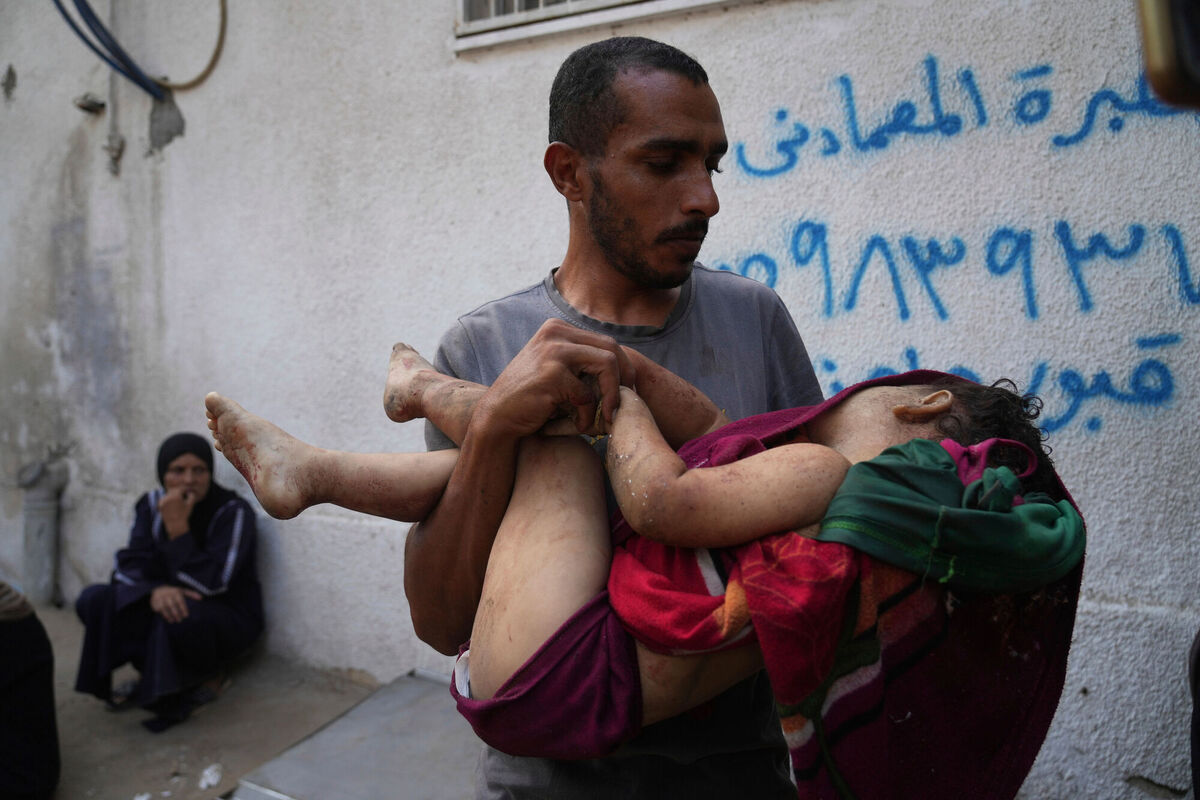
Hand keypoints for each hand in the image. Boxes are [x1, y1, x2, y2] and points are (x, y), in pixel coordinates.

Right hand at [150, 585, 201, 622]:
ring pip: (164, 607)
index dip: (183, 608)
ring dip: (168, 615)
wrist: (158, 588)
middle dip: (176, 613)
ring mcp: (159, 597)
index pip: (180, 601)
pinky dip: (161, 614)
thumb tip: (201, 598)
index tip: (186, 616)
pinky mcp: (154, 601)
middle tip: (180, 620)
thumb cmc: (173, 591)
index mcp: (175, 591)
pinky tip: (166, 618)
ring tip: (173, 621)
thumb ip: (192, 594)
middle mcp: (167, 593)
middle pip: (171, 605)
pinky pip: (157, 608)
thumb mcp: (182, 591)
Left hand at [157, 487, 196, 537]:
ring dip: (174, 494)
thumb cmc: (184, 514)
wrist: (175, 524)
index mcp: (175, 496)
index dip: (185, 489)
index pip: (181, 488)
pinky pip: (165, 498)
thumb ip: (191, 495)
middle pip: (174, 490)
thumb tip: (190, 491)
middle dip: (179, 491)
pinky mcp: (160, 504)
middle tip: (184, 493)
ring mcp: (162, 501)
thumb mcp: (190, 504)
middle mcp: (168, 497)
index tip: (189, 490)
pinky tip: (173, 503)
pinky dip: (169, 499)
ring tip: (179, 499)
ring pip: (169, 494)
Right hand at [477, 319, 634, 437]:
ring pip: (607, 365)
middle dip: (624, 379)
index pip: (605, 342)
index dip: (623, 368)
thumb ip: (583, 362)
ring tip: (606, 418)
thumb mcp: (558, 370)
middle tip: (623, 405)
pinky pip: (587, 394)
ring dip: (611, 396)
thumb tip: (628, 368)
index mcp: (558, 328)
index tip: (626, 392)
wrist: (497, 418)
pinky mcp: (552, 374)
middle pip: (611, 349)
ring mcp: (553, 351)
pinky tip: (578, 426)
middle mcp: (555, 333)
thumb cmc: (533, 400)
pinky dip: (587, 415)